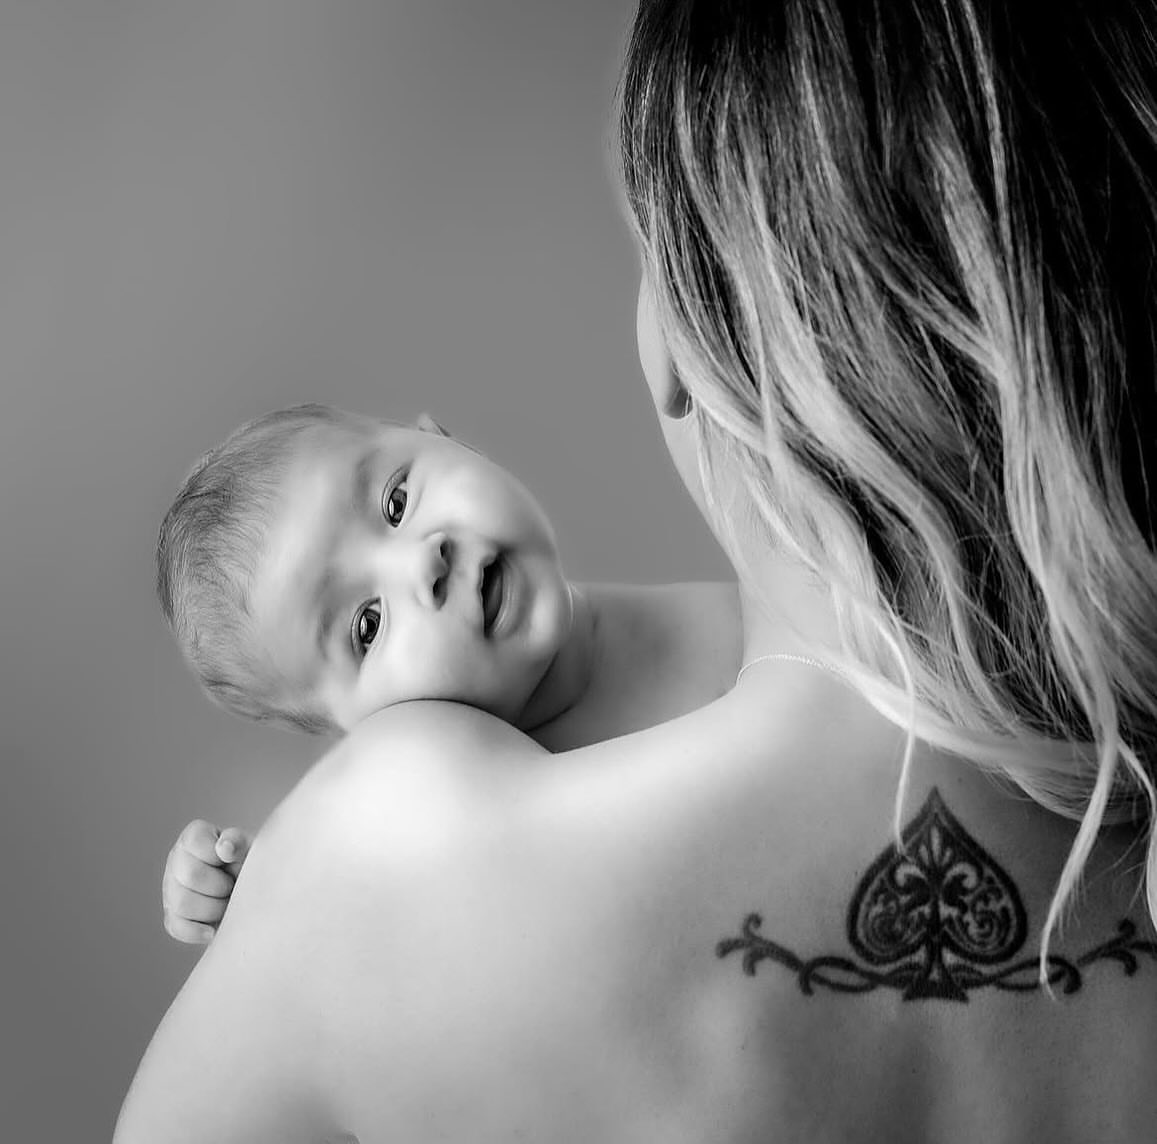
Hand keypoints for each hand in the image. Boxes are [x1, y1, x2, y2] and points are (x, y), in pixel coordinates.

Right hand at [161, 819, 252, 944]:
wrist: (252, 889)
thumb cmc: (251, 863)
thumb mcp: (249, 848)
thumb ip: (238, 842)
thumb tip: (224, 847)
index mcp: (194, 837)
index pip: (194, 841)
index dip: (216, 855)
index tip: (232, 860)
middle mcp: (177, 859)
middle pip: (191, 876)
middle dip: (220, 886)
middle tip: (234, 887)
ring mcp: (171, 887)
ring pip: (182, 904)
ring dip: (213, 909)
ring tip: (228, 904)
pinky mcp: (172, 914)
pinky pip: (177, 927)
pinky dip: (198, 930)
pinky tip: (214, 928)